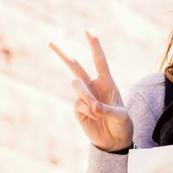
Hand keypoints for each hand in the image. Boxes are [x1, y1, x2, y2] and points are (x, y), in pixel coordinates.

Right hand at [50, 31, 132, 151]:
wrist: (114, 141)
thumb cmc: (122, 125)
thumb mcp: (121, 117)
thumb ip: (108, 110)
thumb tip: (92, 106)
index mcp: (107, 82)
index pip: (99, 60)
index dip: (94, 45)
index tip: (88, 31)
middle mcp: (93, 86)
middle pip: (75, 67)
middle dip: (63, 55)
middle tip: (50, 41)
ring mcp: (83, 97)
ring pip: (77, 85)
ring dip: (86, 95)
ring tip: (96, 109)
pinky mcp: (78, 109)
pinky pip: (78, 104)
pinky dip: (87, 111)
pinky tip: (95, 119)